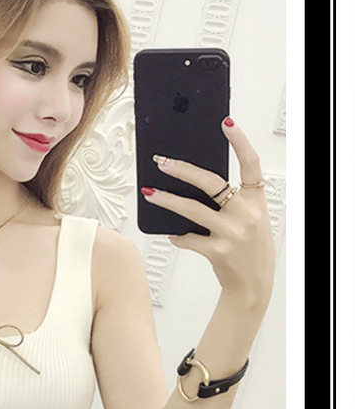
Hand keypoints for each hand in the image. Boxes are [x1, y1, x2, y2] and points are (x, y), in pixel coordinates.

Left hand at [140, 118, 275, 309]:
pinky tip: (172, 234)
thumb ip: (233, 201)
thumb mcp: (251, 219)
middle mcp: (246, 214)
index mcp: (257, 201)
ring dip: (167, 200)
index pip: (251, 163)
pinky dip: (178, 236)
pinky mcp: (218, 251)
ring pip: (192, 210)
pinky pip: (189, 238)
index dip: (239, 141)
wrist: (254, 285)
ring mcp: (232, 233)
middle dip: (183, 169)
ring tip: (150, 193)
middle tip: (162, 162)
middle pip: (211, 183)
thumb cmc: (251, 249)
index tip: (226, 123)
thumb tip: (195, 182)